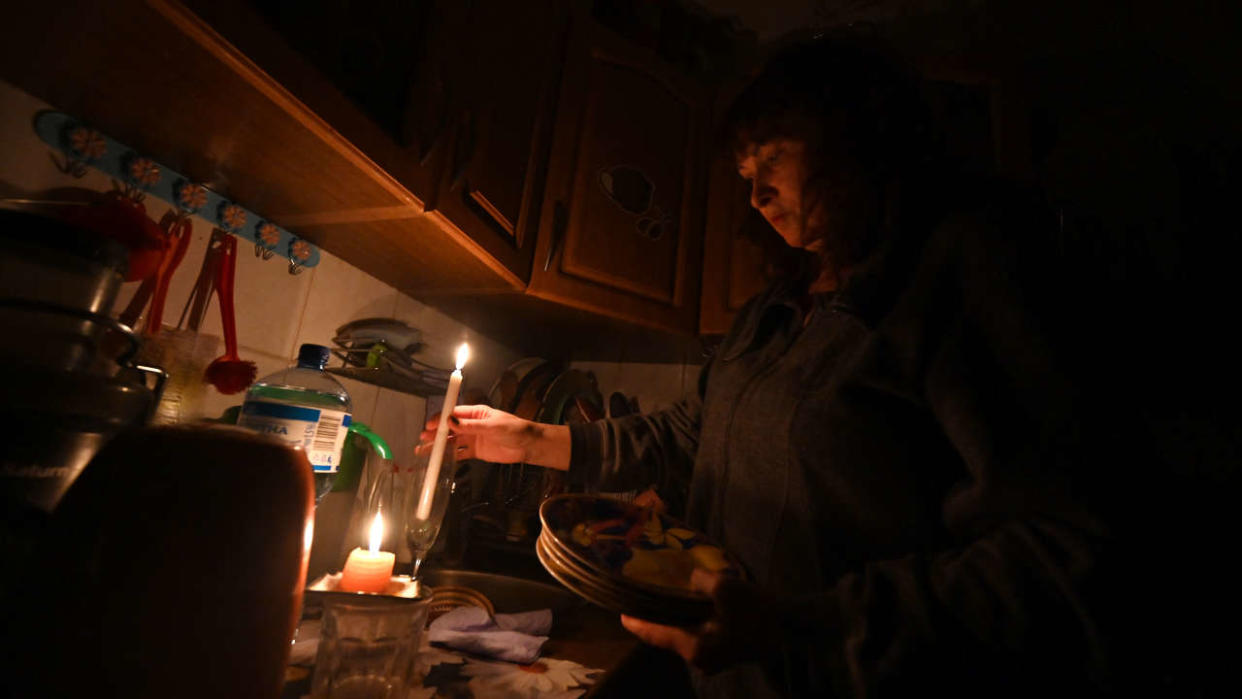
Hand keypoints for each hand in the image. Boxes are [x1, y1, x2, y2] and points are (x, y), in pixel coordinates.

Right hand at [421, 404, 540, 464]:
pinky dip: (449, 458)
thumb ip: (470, 425)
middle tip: (422, 439)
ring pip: (452, 442)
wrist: (528, 446)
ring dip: (438, 446)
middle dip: (436, 433)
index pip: (454, 414)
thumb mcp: (492, 426)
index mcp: (476, 413)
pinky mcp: (476, 452)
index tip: (430, 425)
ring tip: (423, 451)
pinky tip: (438, 461)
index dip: (440, 419)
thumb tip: (449, 421)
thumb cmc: (514, 430)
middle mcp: (472, 425)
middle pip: (450, 429)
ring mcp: (473, 439)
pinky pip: (459, 454)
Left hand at [620, 569, 779, 674]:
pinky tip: (693, 604)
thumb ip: (699, 581)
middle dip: (657, 618)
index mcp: (695, 647)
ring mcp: (714, 659)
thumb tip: (690, 577)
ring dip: (676, 619)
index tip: (621, 614)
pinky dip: (692, 621)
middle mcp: (700, 659)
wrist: (792, 628)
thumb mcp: (725, 589)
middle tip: (643, 599)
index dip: (637, 623)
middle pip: (669, 637)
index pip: (656, 635)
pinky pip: (700, 636)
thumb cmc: (758, 611)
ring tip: (665, 597)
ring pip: (685, 637)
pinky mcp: (726, 652)